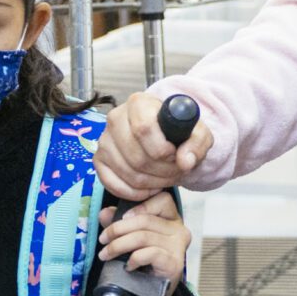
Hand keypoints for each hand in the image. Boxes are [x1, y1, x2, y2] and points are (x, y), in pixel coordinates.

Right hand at [95, 91, 213, 200]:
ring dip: (152, 183)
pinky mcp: (98, 160)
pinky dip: (135, 192)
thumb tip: (185, 161)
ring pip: (127, 172)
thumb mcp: (198, 133)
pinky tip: (150, 188)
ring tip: (167, 178)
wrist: (165, 137)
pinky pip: (112, 184)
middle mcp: (115, 118)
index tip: (175, 155)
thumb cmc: (179, 132)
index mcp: (139, 103)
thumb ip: (197, 144)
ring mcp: (104, 140)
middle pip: (136, 155)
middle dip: (162, 171)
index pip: (143, 129)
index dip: (162, 150)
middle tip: (176, 171)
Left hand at [98, 191, 188, 287]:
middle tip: (103, 240)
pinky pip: (149, 253)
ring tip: (106, 254)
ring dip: (118, 245)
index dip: (140, 205)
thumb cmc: (142, 265)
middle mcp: (179, 231)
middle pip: (145, 219)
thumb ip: (119, 224)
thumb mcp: (129, 239)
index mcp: (171, 220)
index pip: (163, 200)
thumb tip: (105, 213)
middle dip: (118, 229)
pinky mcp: (173, 263)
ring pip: (143, 236)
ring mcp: (178, 248)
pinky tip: (128, 266)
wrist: (149, 295)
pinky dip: (133, 259)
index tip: (121, 217)